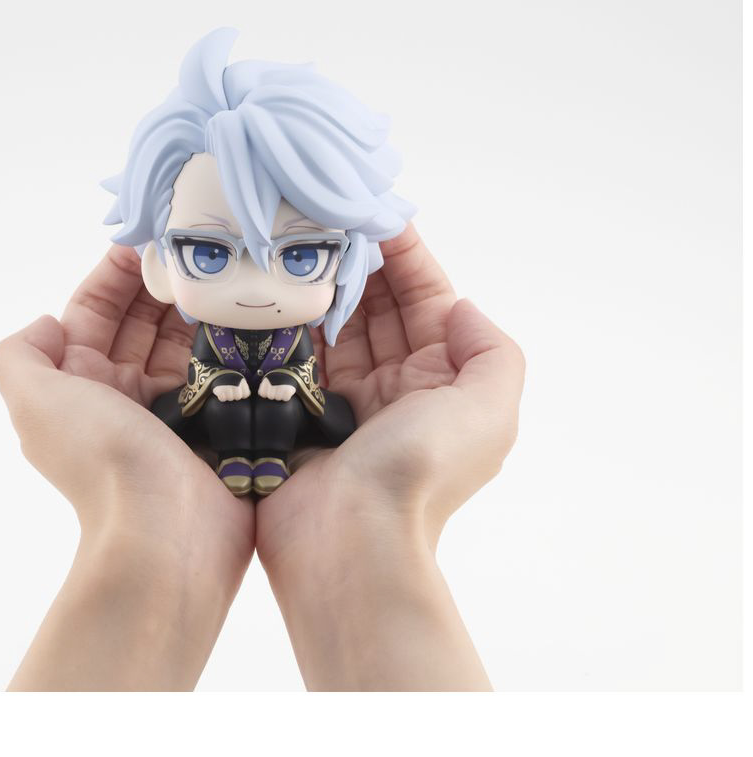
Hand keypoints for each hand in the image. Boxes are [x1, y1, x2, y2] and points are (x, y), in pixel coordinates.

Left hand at [0, 246, 254, 689]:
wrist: (167, 536)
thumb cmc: (101, 462)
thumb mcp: (36, 402)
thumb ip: (20, 356)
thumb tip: (46, 323)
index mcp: (80, 384)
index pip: (93, 311)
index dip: (115, 274)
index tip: (149, 239)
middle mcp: (123, 393)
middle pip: (143, 320)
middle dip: (164, 280)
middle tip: (200, 246)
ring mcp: (173, 407)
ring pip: (185, 338)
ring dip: (202, 303)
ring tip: (230, 268)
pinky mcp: (216, 419)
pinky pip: (222, 366)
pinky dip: (233, 337)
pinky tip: (253, 307)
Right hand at [255, 224, 523, 689]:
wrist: (348, 544)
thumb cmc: (421, 473)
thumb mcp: (489, 410)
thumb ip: (491, 351)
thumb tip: (460, 306)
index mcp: (442, 380)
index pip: (426, 299)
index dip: (406, 256)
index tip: (374, 212)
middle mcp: (395, 384)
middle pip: (376, 305)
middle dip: (355, 260)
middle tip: (322, 215)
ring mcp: (343, 397)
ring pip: (332, 324)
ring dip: (318, 282)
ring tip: (291, 238)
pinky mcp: (296, 408)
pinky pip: (293, 351)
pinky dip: (284, 318)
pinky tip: (266, 283)